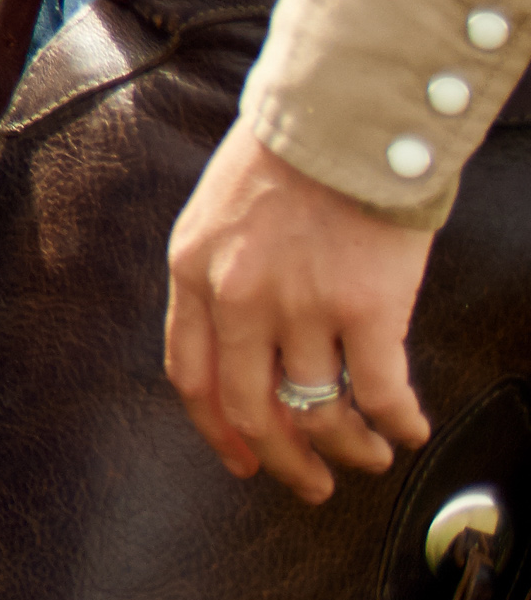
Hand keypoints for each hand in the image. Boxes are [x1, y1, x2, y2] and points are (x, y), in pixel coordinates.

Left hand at [163, 123, 432, 501]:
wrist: (342, 114)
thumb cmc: (287, 156)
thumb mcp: (218, 214)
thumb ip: (221, 277)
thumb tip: (244, 347)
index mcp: (193, 270)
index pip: (191, 375)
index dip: (218, 431)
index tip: (242, 460)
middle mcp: (238, 296)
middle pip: (251, 408)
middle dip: (283, 459)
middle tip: (310, 484)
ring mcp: (302, 305)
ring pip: (319, 410)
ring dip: (348, 448)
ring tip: (368, 457)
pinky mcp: (367, 308)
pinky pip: (381, 393)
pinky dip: (397, 423)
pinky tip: (408, 430)